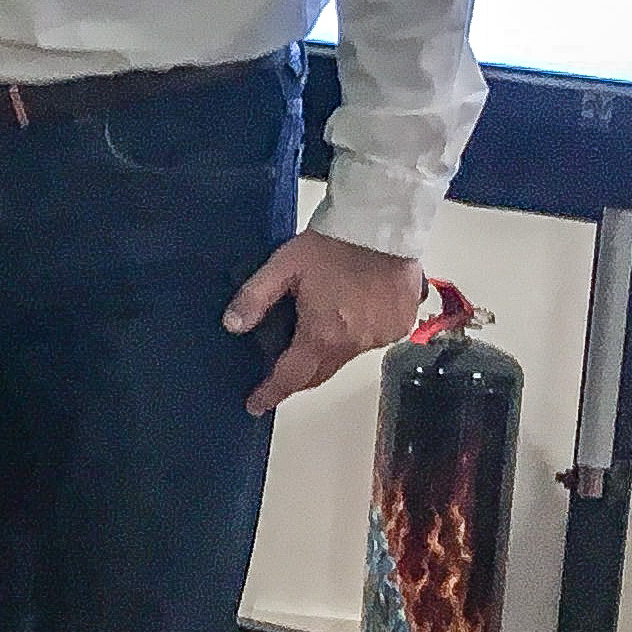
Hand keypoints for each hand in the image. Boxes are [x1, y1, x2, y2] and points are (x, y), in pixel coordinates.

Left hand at [223, 228, 422, 415]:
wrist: (383, 226)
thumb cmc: (331, 245)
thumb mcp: (283, 266)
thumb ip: (254, 298)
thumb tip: (231, 326)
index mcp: (322, 335)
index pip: (290, 377)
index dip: (270, 393)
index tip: (255, 405)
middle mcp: (353, 345)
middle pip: (320, 373)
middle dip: (298, 377)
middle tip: (280, 374)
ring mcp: (380, 337)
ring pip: (347, 356)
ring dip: (329, 350)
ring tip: (319, 327)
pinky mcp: (400, 325)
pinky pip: (372, 340)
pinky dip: (358, 334)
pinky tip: (352, 311)